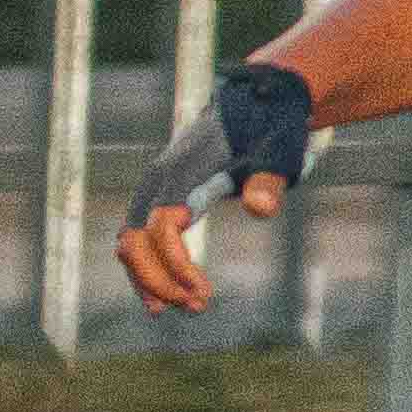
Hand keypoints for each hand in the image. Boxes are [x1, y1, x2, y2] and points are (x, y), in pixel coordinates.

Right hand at [108, 57, 324, 318]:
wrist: (260, 103)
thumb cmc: (273, 130)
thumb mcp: (281, 153)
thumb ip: (269, 181)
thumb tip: (258, 206)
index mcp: (184, 169)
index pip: (161, 227)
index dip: (176, 265)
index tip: (204, 294)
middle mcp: (160, 178)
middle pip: (136, 239)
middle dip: (161, 280)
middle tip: (199, 307)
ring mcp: (155, 187)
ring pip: (130, 242)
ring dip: (152, 280)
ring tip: (188, 308)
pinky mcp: (160, 196)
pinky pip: (139, 238)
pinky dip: (147, 270)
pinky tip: (164, 299)